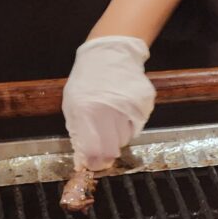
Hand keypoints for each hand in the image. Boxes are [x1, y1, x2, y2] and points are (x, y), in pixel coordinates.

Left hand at [62, 36, 155, 171]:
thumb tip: (84, 158)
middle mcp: (110, 110)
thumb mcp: (72, 104)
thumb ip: (78, 132)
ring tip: (112, 118)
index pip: (94, 150)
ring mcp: (130, 106)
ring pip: (127, 137)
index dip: (95, 161)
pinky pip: (138, 124)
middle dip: (107, 149)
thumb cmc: (87, 80)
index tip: (96, 164)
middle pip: (113, 147)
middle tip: (104, 143)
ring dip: (118, 135)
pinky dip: (130, 123)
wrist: (110, 54)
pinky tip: (123, 109)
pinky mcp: (145, 103)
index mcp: (86, 111)